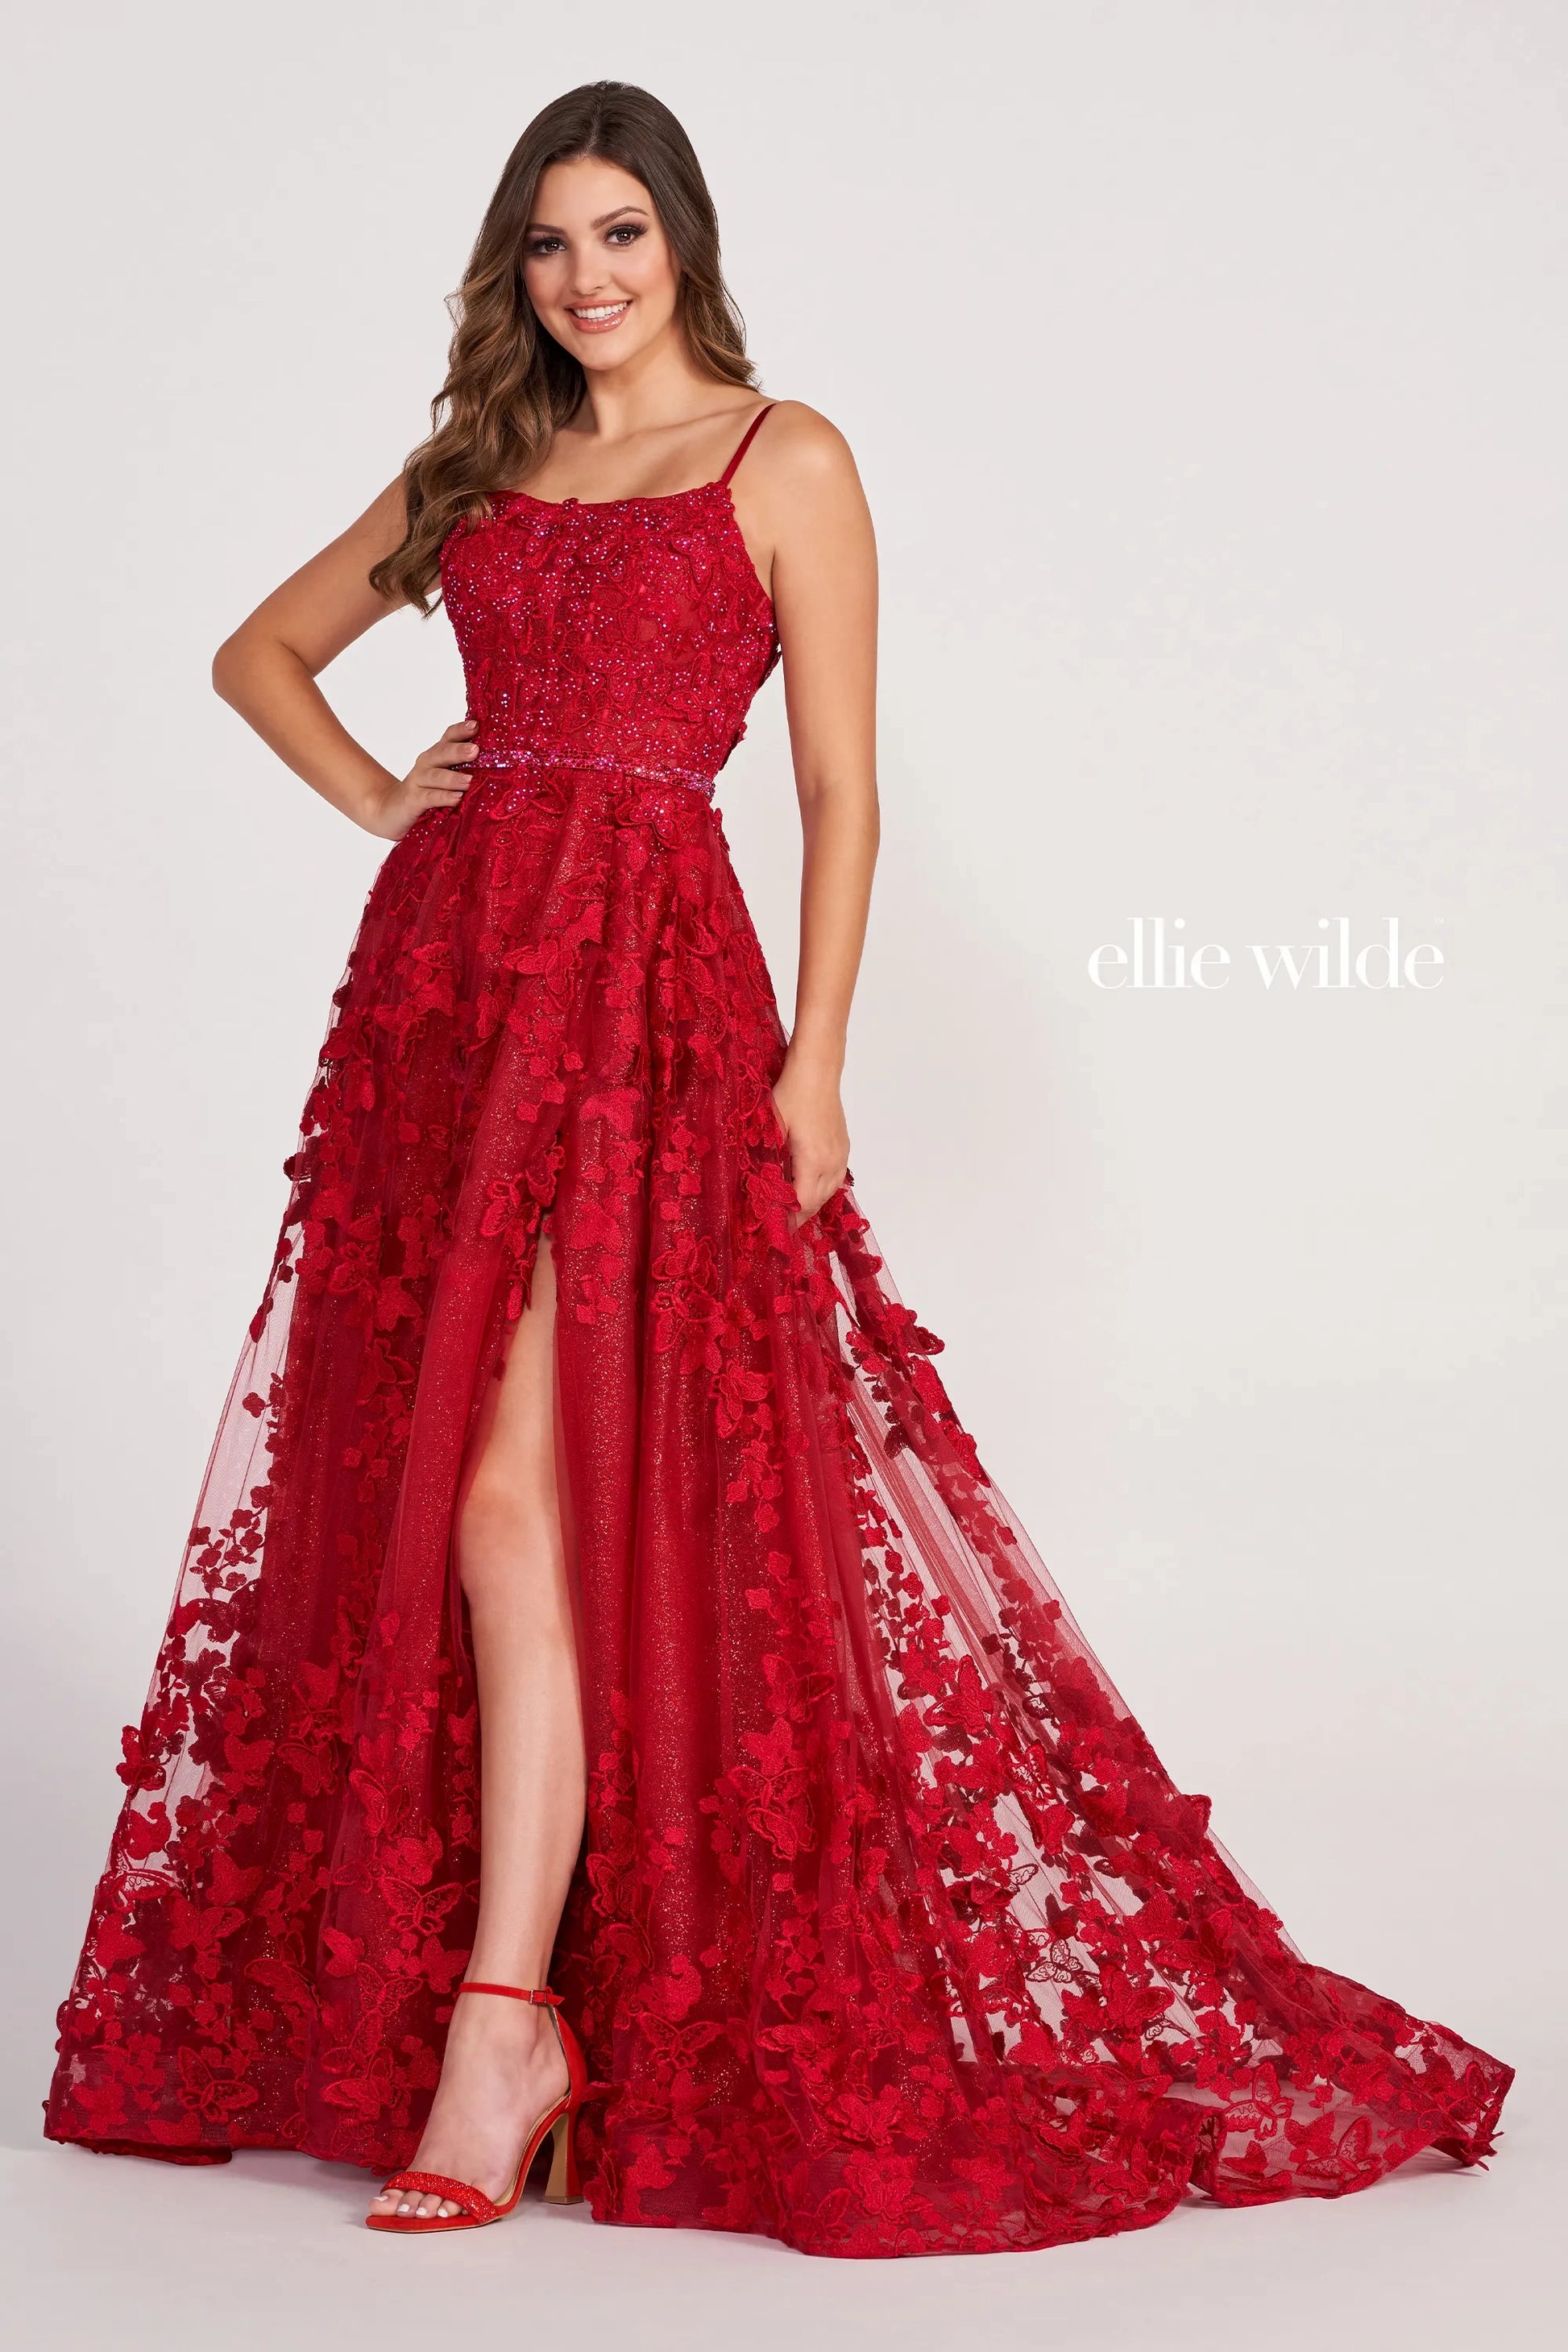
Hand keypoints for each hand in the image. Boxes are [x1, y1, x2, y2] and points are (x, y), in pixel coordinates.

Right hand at [363, 718, 478, 840]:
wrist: (391, 811)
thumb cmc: (427, 793)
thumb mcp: (444, 779)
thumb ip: (464, 770)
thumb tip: (496, 765)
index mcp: (437, 755)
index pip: (449, 737)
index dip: (461, 730)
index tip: (476, 725)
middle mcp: (426, 763)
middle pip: (442, 753)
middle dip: (458, 750)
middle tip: (475, 750)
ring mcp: (417, 781)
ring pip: (436, 776)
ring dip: (453, 778)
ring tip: (469, 781)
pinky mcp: (413, 800)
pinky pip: (429, 797)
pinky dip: (443, 797)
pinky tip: (455, 798)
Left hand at [771, 1051, 849, 1225]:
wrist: (817, 1071)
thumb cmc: (791, 1094)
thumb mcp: (771, 1128)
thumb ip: (768, 1161)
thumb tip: (759, 1187)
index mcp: (813, 1161)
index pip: (803, 1204)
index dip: (789, 1220)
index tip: (775, 1231)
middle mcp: (832, 1162)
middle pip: (818, 1203)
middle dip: (799, 1216)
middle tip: (780, 1226)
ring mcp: (841, 1155)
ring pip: (829, 1192)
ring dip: (811, 1204)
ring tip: (793, 1212)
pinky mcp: (843, 1147)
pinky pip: (835, 1179)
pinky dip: (821, 1189)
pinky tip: (808, 1188)